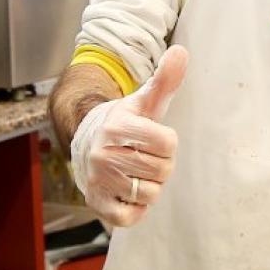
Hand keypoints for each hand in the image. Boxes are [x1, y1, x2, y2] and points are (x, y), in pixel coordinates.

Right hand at [69, 45, 187, 227]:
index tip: (154, 139)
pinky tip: (128, 192)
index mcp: (117, 126)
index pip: (168, 143)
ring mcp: (98, 180)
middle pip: (162, 171)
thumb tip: (181, 51)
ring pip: (150, 194)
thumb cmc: (126, 123)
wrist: (88, 144)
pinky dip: (136, 208)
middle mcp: (103, 153)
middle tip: (144, 157)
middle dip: (160, 166)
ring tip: (135, 173)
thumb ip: (165, 79)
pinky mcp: (96, 203)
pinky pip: (130, 217)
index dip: (168, 143)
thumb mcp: (145, 100)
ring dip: (150, 187)